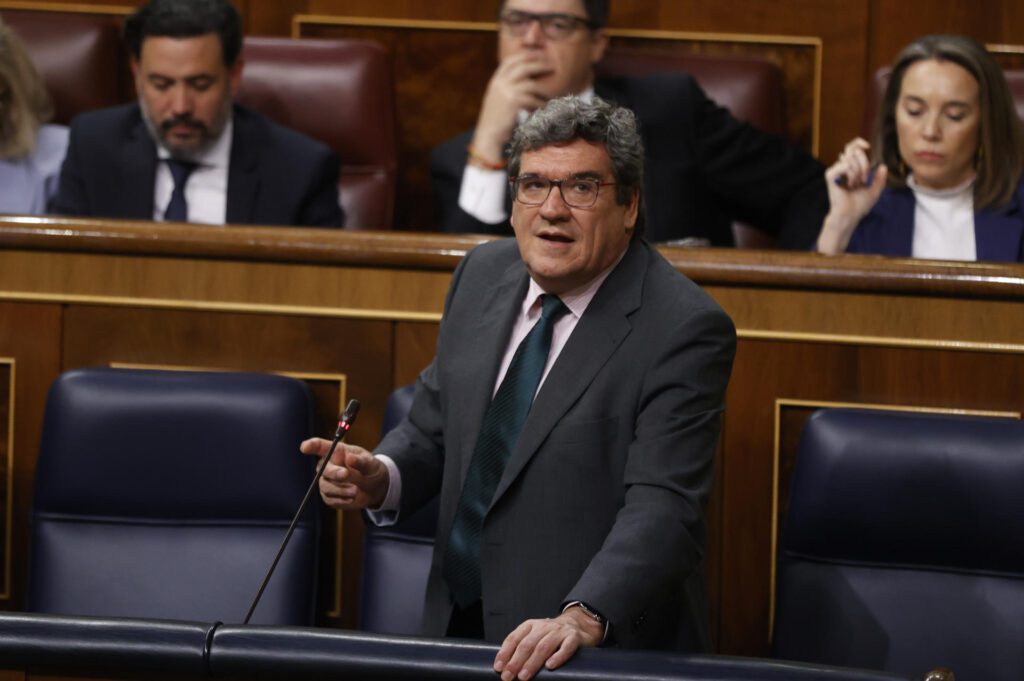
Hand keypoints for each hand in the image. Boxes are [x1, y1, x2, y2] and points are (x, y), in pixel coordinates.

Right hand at [300, 438, 388, 509]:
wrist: (376, 487)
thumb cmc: (371, 469)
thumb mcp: (371, 463)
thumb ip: (361, 461)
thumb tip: (350, 458)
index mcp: (337, 452)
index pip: (320, 446)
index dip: (311, 445)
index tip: (305, 447)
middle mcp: (328, 465)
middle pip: (322, 468)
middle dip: (334, 472)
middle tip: (346, 474)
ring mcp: (327, 481)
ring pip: (325, 486)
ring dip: (340, 489)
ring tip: (355, 491)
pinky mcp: (329, 495)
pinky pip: (329, 499)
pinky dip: (341, 500)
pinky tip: (351, 498)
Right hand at [471, 51, 553, 162]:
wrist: (488, 135)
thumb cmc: (495, 120)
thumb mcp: (497, 98)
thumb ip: (506, 86)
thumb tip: (525, 79)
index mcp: (496, 80)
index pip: (511, 60)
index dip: (526, 55)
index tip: (538, 55)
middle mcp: (501, 83)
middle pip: (524, 66)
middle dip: (540, 64)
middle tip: (552, 67)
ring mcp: (507, 92)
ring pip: (531, 84)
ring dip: (544, 89)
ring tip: (550, 94)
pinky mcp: (514, 103)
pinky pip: (533, 100)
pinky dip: (540, 104)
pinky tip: (544, 108)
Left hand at [492, 607, 602, 680]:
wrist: (578, 624)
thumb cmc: (551, 635)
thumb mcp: (535, 635)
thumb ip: (522, 646)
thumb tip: (505, 666)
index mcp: (531, 625)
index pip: (514, 638)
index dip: (505, 653)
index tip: (499, 667)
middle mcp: (544, 626)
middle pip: (527, 644)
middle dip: (516, 661)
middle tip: (508, 676)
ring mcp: (559, 631)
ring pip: (544, 647)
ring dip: (532, 663)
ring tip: (524, 676)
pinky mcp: (574, 638)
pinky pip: (566, 647)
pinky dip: (558, 657)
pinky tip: (550, 666)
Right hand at [818, 137, 888, 253]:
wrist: (850, 216)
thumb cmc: (859, 206)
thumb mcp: (874, 191)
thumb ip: (880, 179)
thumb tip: (883, 166)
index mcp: (850, 169)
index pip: (851, 147)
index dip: (858, 143)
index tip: (868, 146)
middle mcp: (841, 168)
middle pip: (854, 151)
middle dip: (864, 163)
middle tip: (864, 179)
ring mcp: (835, 171)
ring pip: (851, 159)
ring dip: (858, 172)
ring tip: (854, 185)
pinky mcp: (830, 176)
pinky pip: (844, 165)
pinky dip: (851, 174)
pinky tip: (848, 185)